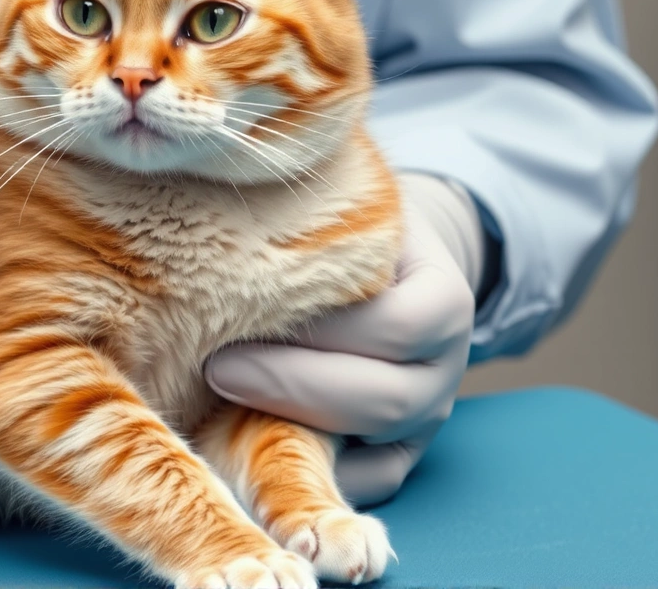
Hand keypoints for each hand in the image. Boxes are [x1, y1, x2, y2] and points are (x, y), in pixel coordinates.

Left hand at [206, 174, 477, 505]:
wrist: (384, 260)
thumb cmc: (349, 221)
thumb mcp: (349, 200)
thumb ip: (312, 201)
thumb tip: (241, 169)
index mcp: (445, 300)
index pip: (396, 326)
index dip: (320, 327)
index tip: (235, 309)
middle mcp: (444, 370)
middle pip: (383, 400)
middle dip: (291, 387)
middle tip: (212, 365)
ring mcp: (422, 421)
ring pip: (370, 455)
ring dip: (287, 433)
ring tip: (214, 404)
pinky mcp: (392, 458)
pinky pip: (358, 488)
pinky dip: (303, 478)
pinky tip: (237, 454)